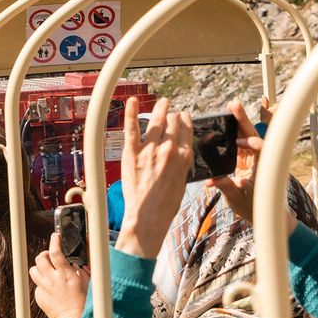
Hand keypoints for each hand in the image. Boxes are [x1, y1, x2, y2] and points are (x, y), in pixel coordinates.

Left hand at [29, 233, 89, 317]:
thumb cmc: (82, 302)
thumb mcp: (86, 283)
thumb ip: (80, 271)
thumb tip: (74, 264)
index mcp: (65, 275)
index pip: (56, 253)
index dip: (54, 242)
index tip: (55, 236)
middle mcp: (52, 280)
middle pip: (40, 258)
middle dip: (45, 255)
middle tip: (50, 257)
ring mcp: (44, 288)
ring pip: (33, 270)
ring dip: (40, 268)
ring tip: (47, 272)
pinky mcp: (38, 296)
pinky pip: (37, 285)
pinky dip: (42, 284)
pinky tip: (51, 289)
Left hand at [117, 98, 193, 259]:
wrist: (148, 216)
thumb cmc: (166, 204)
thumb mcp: (182, 181)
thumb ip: (181, 163)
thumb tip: (179, 153)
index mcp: (184, 157)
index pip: (186, 130)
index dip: (184, 120)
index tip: (182, 116)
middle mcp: (169, 150)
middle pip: (172, 123)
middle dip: (172, 116)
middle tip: (169, 110)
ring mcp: (150, 150)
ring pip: (156, 122)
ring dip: (160, 110)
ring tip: (162, 103)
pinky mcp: (132, 153)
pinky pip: (132, 128)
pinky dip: (131, 113)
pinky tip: (132, 101)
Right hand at [209, 98, 297, 233]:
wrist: (261, 213)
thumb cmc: (252, 207)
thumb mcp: (236, 198)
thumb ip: (225, 186)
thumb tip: (210, 180)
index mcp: (262, 168)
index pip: (262, 149)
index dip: (252, 143)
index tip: (238, 142)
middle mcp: (259, 159)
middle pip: (253, 135)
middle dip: (243, 120)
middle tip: (234, 105)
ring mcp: (253, 158)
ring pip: (247, 136)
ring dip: (238, 123)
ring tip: (230, 108)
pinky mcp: (246, 159)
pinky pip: (240, 142)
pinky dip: (233, 132)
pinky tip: (225, 122)